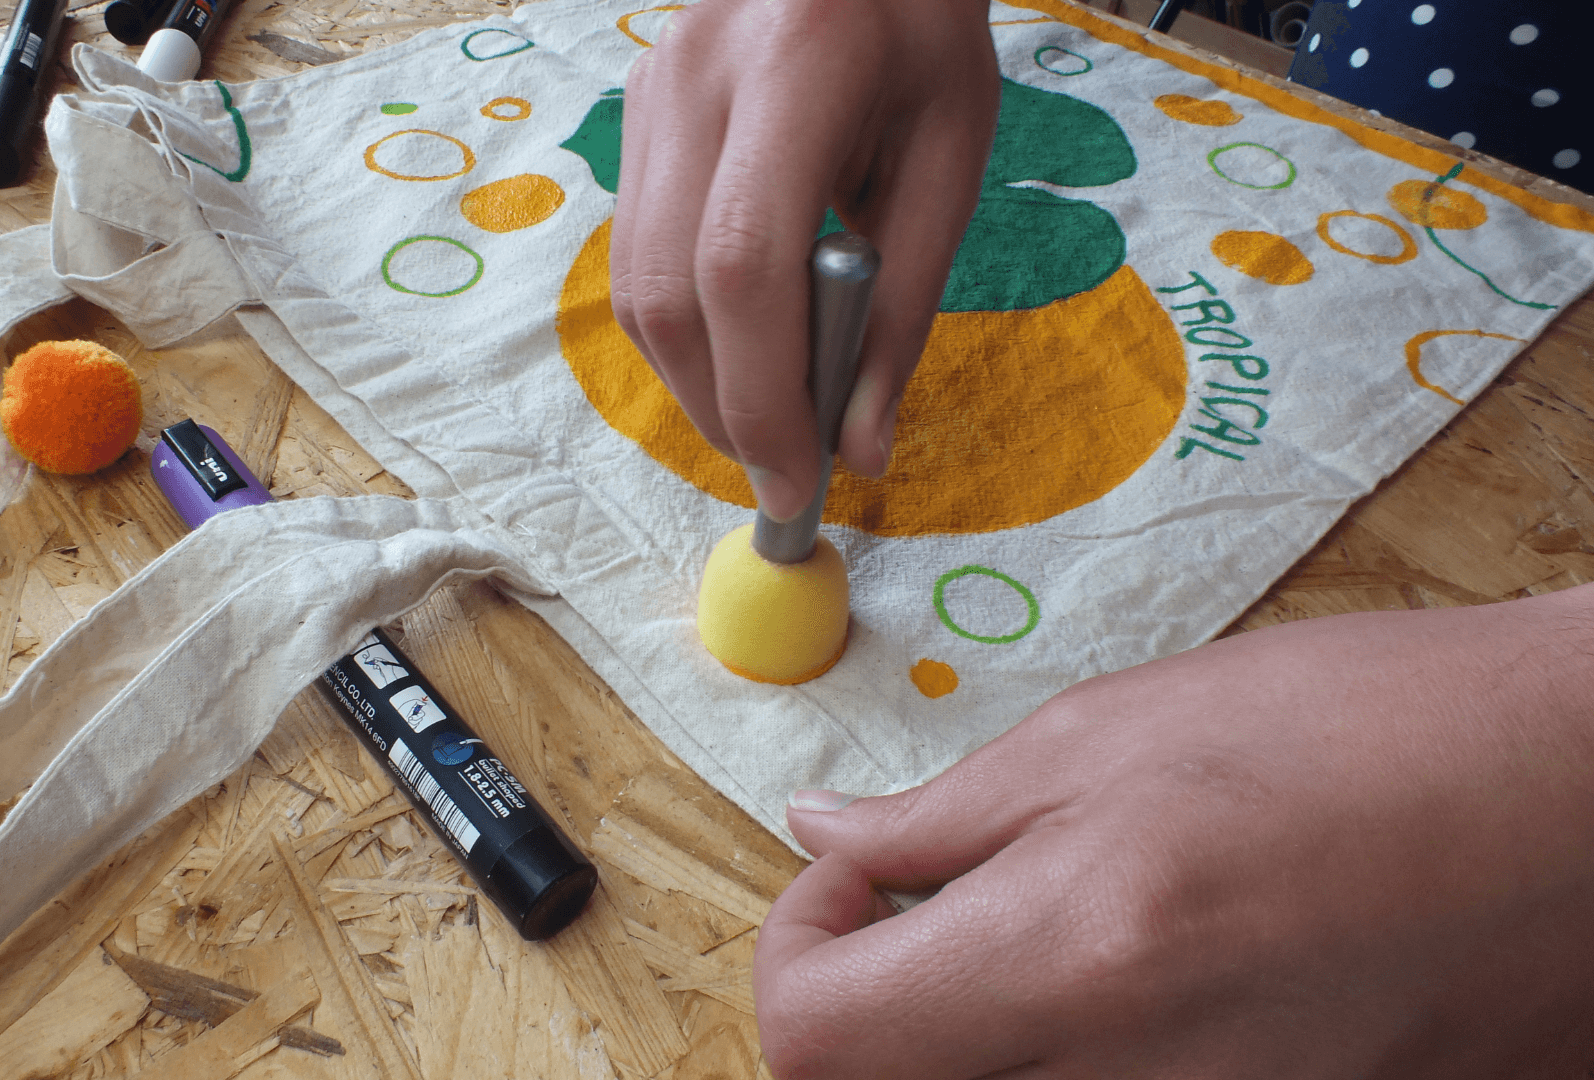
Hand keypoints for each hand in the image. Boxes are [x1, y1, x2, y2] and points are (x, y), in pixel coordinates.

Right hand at [612, 0, 998, 520]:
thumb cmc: (923, 39)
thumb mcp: (950, 160)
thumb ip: (901, 308)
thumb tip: (858, 450)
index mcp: (800, 68)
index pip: (743, 264)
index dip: (762, 396)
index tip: (800, 485)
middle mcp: (698, 74)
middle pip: (670, 293)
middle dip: (724, 409)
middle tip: (786, 470)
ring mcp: (650, 90)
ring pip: (635, 288)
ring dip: (698, 380)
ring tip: (772, 414)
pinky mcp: (633, 111)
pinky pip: (636, 256)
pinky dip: (686, 329)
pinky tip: (744, 343)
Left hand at [754, 586, 1593, 1076]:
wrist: (1570, 804)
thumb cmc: (1367, 733)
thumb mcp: (1114, 731)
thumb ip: (944, 814)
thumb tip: (825, 838)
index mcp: (1077, 957)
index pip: (815, 1039)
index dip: (794, 950)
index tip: (848, 884)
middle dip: (867, 1010)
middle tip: (915, 914)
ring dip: (958, 1041)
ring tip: (1029, 935)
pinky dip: (1061, 1061)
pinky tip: (1118, 981)